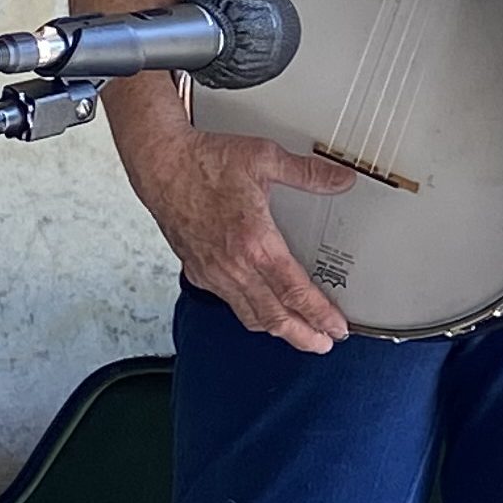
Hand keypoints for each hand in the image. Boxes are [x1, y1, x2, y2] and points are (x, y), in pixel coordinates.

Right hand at [118, 121, 358, 351]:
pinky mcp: (197, 271)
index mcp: (255, 242)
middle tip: (324, 344)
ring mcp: (214, 272)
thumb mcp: (265, 158)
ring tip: (298, 334)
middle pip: (275, 317)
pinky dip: (250, 314)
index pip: (295, 292)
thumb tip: (341, 180)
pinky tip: (260, 310)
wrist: (161, 165)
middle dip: (303, 336)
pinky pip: (229, 303)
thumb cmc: (206, 162)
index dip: (320, 315)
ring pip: (250, 316)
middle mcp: (234, 266)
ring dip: (277, 329)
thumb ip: (308, 174)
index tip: (336, 327)